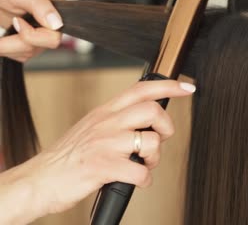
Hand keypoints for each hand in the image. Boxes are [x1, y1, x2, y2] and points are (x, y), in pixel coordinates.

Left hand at [0, 0, 63, 61]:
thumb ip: (39, 4)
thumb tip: (57, 23)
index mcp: (55, 6)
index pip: (56, 33)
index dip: (35, 34)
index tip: (16, 22)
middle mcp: (50, 21)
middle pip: (45, 45)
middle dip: (19, 43)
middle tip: (0, 41)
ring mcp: (39, 32)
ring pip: (32, 52)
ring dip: (10, 49)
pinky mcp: (27, 39)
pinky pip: (22, 54)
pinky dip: (9, 51)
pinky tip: (2, 41)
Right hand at [4, 80, 195, 219]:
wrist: (40, 179)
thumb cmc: (69, 157)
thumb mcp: (92, 127)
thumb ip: (118, 119)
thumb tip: (148, 117)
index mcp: (105, 112)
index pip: (141, 89)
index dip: (168, 86)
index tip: (187, 87)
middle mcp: (106, 123)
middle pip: (152, 110)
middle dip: (166, 128)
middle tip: (158, 141)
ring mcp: (105, 144)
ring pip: (151, 141)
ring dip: (154, 158)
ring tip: (143, 165)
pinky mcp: (103, 167)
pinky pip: (141, 172)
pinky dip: (145, 179)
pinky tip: (135, 179)